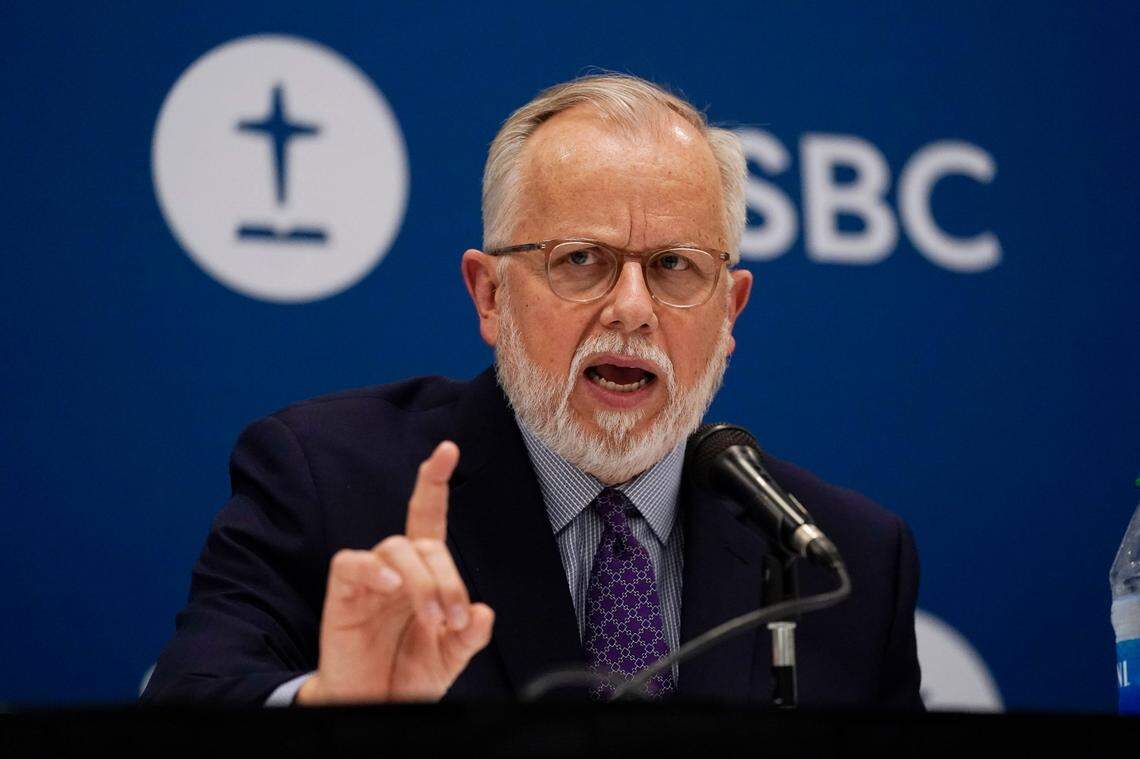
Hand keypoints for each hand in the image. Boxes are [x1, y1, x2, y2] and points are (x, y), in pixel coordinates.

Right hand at [296, 441, 493, 702]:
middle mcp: (396, 570)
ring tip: (432, 617)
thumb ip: (471, 635)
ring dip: (423, 580)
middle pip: (423, 541)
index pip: (427, 518)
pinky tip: (392, 587)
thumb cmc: (406, 676)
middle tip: (455, 617)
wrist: (375, 707)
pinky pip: (351, 563)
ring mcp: (369, 580)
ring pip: (395, 547)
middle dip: (448, 576)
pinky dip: (375, 569)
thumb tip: (485, 612)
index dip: (434, 483)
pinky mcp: (343, 594)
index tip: (447, 449)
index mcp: (422, 576)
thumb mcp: (450, 658)